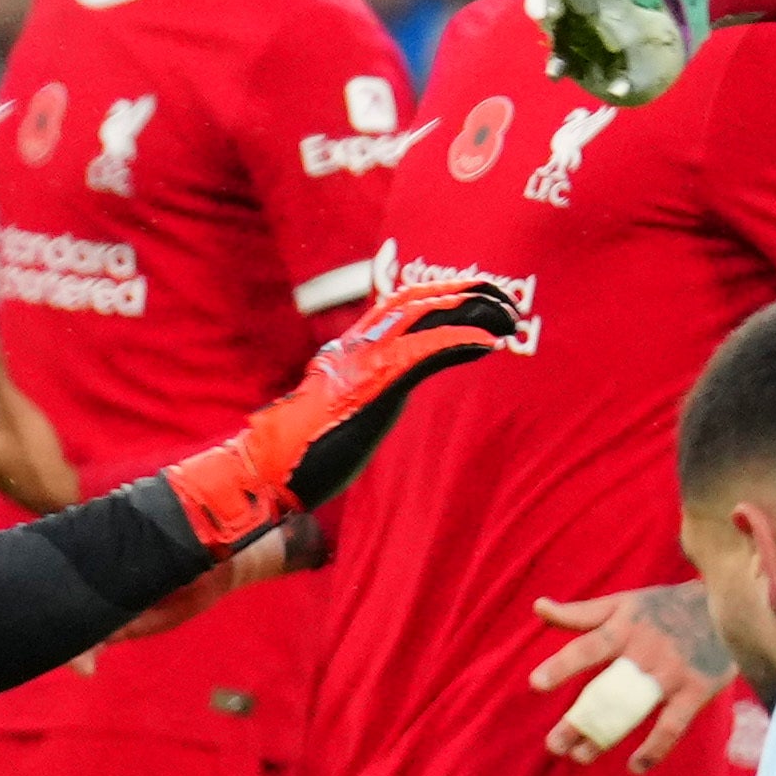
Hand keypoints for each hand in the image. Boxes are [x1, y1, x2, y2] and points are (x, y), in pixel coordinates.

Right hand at [156, 277, 524, 554]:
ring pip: (425, 315)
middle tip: (503, 297)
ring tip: (510, 318)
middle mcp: (355, 348)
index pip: (395, 308)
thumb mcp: (332, 435)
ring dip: (473, 311)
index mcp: (346, 354)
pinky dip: (461, 341)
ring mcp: (364, 362)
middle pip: (414, 298)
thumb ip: (350, 433)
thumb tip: (349, 485)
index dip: (435, 295)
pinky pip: (427, 351)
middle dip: (462, 290)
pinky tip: (490, 344)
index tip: (472, 296)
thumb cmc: (291, 468)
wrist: (264, 476)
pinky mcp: (376, 384)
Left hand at [530, 583, 739, 768]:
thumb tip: (537, 608)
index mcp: (624, 628)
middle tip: (555, 745)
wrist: (726, 605)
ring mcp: (671, 673)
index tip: (536, 684)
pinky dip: (654, 750)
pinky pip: (672, 727)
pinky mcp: (696, 690)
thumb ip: (581, 612)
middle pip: (607, 691)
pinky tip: (636, 766)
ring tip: (581, 756)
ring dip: (606, 737)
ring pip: (634, 712)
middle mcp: (645, 651)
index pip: (589, 647)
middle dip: (579, 721)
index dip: (563, 665)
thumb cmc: (665, 607)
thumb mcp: (624, 603)